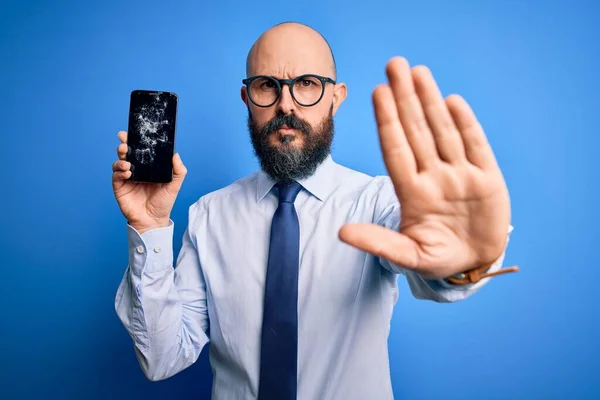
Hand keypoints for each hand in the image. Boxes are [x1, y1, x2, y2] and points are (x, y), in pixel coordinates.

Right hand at [112, 131, 186, 233]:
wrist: (154, 220)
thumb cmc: (164, 202)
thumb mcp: (175, 185)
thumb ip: (178, 170)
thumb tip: (176, 154)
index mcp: (148, 167)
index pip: (141, 150)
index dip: (135, 140)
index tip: (132, 132)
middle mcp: (136, 170)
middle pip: (127, 153)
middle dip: (124, 145)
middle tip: (125, 142)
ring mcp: (126, 178)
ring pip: (119, 162)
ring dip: (121, 159)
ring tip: (127, 162)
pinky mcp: (120, 187)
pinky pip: (116, 176)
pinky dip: (119, 171)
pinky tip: (127, 172)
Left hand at [339, 57, 513, 279]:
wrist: (474, 264)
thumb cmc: (437, 258)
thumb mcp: (408, 255)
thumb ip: (378, 242)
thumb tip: (341, 233)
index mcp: (412, 193)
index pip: (396, 150)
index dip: (387, 122)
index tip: (377, 92)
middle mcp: (434, 177)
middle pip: (417, 131)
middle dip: (405, 99)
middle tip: (395, 64)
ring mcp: (461, 175)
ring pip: (444, 132)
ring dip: (431, 102)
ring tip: (418, 72)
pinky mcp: (488, 179)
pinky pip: (476, 147)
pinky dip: (466, 125)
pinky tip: (451, 101)